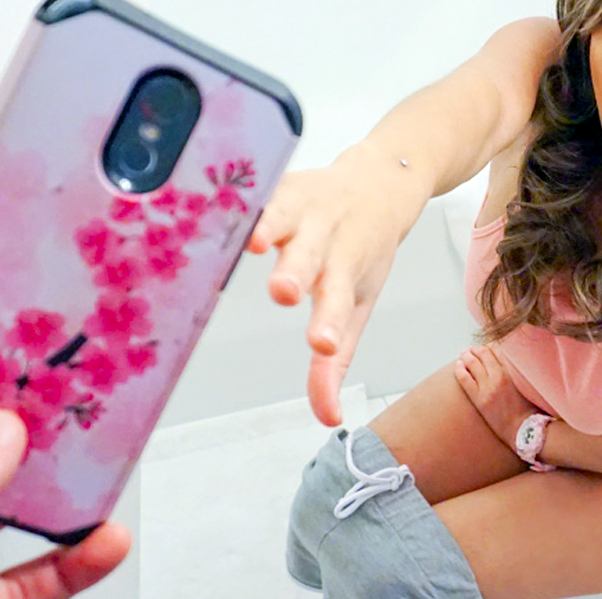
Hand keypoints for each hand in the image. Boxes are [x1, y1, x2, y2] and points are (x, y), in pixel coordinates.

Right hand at [247, 148, 426, 425]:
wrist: (382, 183)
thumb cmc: (363, 253)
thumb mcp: (356, 306)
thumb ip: (334, 362)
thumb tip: (329, 419)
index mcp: (346, 271)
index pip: (337, 302)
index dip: (328, 323)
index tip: (320, 345)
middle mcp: (328, 238)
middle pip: (312, 257)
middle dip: (297, 273)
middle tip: (285, 292)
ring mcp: (305, 205)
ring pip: (286, 215)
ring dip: (272, 227)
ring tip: (258, 242)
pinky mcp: (281, 181)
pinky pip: (260, 185)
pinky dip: (244, 193)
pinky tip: (219, 199)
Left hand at [454, 344, 539, 448]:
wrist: (522, 429)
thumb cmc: (528, 408)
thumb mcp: (527, 383)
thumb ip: (518, 369)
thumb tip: (510, 358)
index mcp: (513, 371)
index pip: (498, 349)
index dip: (489, 345)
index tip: (486, 346)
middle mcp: (500, 376)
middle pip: (483, 353)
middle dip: (475, 349)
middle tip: (471, 349)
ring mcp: (488, 387)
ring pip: (472, 363)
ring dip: (466, 355)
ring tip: (464, 354)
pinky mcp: (479, 399)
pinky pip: (464, 378)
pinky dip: (460, 369)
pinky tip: (458, 365)